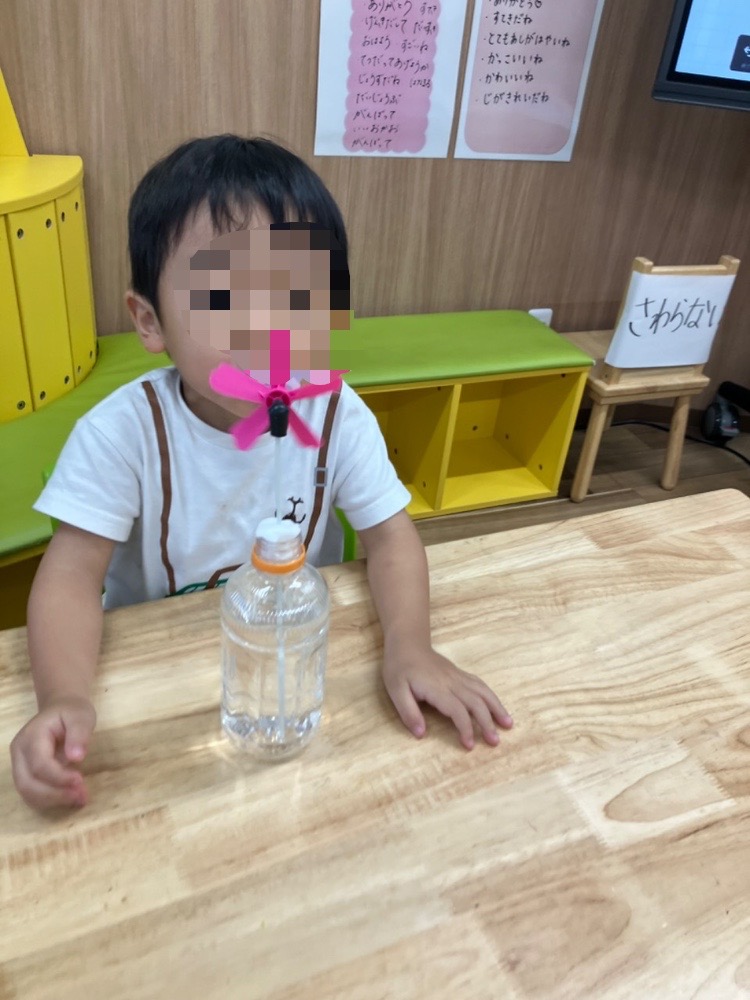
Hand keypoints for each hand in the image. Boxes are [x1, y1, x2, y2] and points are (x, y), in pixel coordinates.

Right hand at [10, 696, 95, 808]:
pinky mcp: (24, 773)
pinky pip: (32, 793)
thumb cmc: (71, 712)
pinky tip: (70, 798)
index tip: (80, 782)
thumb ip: (79, 735)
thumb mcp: (81, 717)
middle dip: (54, 795)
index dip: (58, 777)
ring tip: (79, 798)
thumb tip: (76, 757)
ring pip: (27, 792)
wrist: (60, 708)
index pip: (39, 765)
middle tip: (81, 797)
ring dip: (53, 801)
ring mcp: (18, 764)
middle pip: (28, 783)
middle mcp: (19, 752)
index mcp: (31, 736)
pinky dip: (49, 800)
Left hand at [382, 643, 512, 749]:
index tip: (469, 745)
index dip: (466, 728)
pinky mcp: (460, 674)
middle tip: (495, 742)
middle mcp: (452, 682)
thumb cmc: (399, 668)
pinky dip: (491, 697)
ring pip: (483, 692)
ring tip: (508, 724)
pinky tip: (497, 707)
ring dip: (497, 708)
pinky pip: (480, 685)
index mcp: (436, 688)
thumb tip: (421, 734)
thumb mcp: (395, 691)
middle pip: (476, 702)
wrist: (407, 644)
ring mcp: (458, 677)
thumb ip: (408, 712)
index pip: (457, 710)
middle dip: (488, 722)